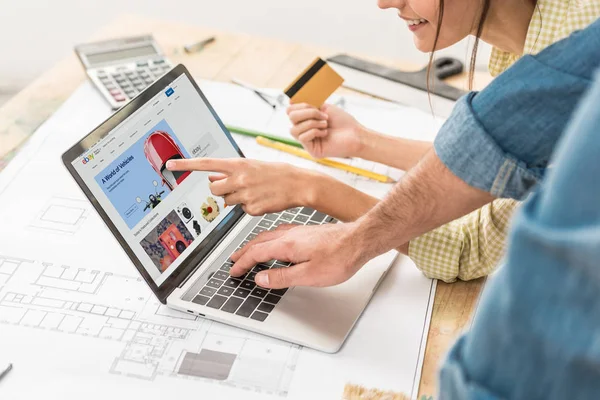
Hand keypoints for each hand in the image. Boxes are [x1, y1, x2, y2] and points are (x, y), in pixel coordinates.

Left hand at [166, 157, 317, 215]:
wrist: (298, 184)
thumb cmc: (276, 173)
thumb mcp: (252, 166)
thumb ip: (231, 172)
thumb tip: (213, 181)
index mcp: (238, 164)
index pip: (206, 164)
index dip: (186, 165)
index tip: (171, 164)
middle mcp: (239, 179)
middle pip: (215, 189)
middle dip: (221, 190)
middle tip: (236, 186)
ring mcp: (245, 195)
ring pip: (228, 201)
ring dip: (236, 198)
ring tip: (254, 191)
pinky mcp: (252, 209)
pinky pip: (242, 210)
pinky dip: (249, 206)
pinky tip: (262, 199)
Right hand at [229, 223, 369, 288]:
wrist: (360, 240)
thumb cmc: (340, 257)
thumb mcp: (308, 275)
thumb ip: (282, 277)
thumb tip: (261, 278)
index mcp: (287, 245)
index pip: (256, 254)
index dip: (242, 263)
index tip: (234, 271)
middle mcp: (290, 235)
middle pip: (259, 242)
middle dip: (244, 252)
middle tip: (234, 261)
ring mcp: (299, 231)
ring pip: (269, 236)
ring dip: (255, 244)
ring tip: (249, 252)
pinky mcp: (308, 231)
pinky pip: (280, 233)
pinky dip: (269, 239)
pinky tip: (276, 242)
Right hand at [287, 103, 365, 158]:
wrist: (355, 133)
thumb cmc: (342, 121)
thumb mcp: (324, 107)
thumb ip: (308, 104)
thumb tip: (291, 100)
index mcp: (305, 119)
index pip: (290, 110)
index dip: (300, 104)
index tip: (315, 104)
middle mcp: (304, 130)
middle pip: (291, 117)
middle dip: (307, 112)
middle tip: (323, 115)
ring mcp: (307, 141)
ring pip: (294, 128)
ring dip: (312, 123)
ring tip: (325, 124)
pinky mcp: (312, 150)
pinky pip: (302, 138)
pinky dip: (315, 132)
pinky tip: (326, 133)